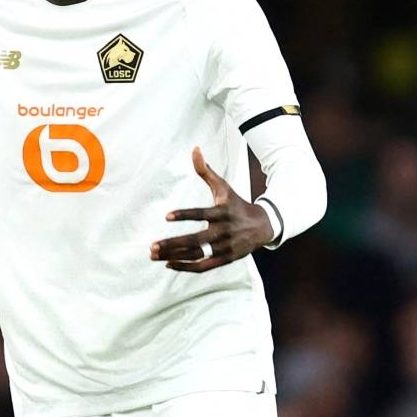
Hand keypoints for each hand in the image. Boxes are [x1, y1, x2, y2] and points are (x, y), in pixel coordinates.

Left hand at [150, 146, 274, 271]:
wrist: (263, 226)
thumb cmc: (237, 204)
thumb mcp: (223, 187)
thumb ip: (206, 171)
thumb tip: (194, 148)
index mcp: (223, 212)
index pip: (202, 214)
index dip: (185, 215)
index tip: (166, 216)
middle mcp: (224, 231)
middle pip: (197, 240)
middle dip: (173, 244)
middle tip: (152, 246)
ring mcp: (225, 248)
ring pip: (197, 254)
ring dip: (175, 256)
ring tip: (154, 255)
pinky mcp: (226, 260)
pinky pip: (204, 266)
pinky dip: (186, 267)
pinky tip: (169, 264)